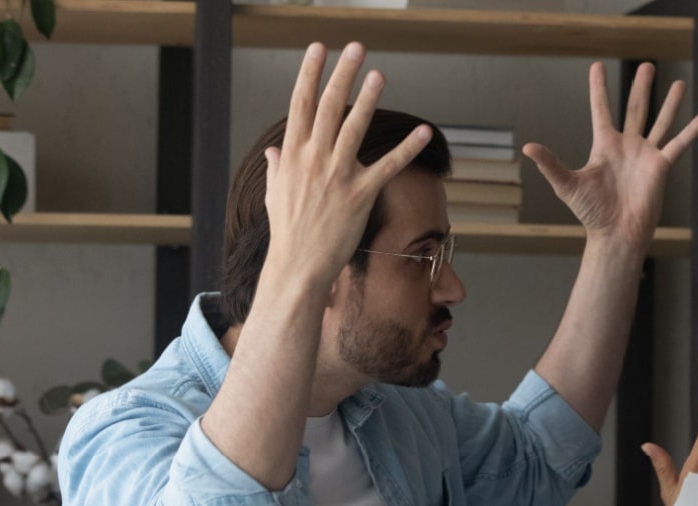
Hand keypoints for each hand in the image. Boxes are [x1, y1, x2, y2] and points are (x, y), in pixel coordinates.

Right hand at [261, 42, 434, 293]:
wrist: (298, 265)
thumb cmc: (288, 232)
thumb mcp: (274, 194)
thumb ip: (278, 168)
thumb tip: (276, 151)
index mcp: (293, 154)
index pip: (301, 104)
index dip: (310, 74)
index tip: (318, 49)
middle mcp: (314, 159)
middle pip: (328, 107)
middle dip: (342, 74)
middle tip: (355, 48)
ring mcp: (337, 176)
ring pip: (354, 128)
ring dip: (368, 99)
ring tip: (380, 75)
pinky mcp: (360, 194)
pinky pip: (388, 166)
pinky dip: (407, 147)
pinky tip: (423, 130)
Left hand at [523, 62, 697, 244]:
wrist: (616, 233)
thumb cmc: (591, 213)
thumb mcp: (567, 185)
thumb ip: (550, 164)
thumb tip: (527, 147)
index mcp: (604, 145)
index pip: (601, 109)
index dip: (599, 88)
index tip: (597, 66)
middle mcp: (626, 146)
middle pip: (635, 108)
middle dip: (641, 87)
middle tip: (647, 65)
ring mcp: (645, 155)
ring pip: (660, 121)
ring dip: (669, 103)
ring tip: (678, 82)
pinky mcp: (661, 166)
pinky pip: (680, 143)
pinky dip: (694, 129)